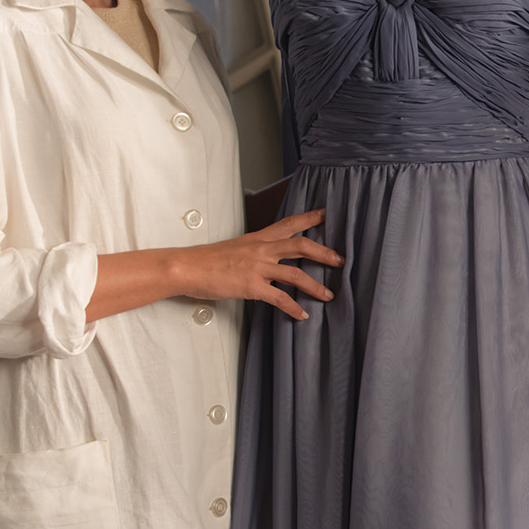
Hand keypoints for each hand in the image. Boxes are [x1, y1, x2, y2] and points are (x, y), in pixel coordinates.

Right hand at [174, 208, 340, 319]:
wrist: (186, 267)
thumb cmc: (207, 259)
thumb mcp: (235, 247)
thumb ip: (255, 250)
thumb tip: (267, 258)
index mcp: (258, 238)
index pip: (289, 223)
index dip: (309, 218)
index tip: (327, 214)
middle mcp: (262, 249)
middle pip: (301, 245)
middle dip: (325, 253)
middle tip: (341, 260)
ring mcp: (257, 268)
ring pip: (296, 274)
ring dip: (316, 286)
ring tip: (329, 295)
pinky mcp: (252, 286)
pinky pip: (280, 298)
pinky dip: (293, 308)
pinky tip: (302, 315)